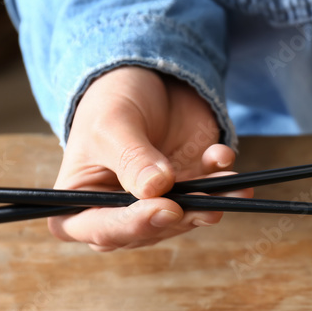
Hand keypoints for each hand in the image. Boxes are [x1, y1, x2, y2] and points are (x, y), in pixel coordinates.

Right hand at [48, 66, 247, 249]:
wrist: (147, 79)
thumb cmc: (112, 101)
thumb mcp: (112, 124)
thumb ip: (131, 158)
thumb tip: (156, 189)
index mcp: (80, 201)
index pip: (97, 229)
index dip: (131, 226)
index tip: (163, 208)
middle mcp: (118, 211)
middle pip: (147, 231)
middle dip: (179, 218)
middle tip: (205, 203)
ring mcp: (155, 204)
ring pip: (184, 219)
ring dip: (209, 205)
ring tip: (231, 187)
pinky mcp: (187, 191)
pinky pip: (207, 195)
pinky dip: (220, 180)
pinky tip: (221, 155)